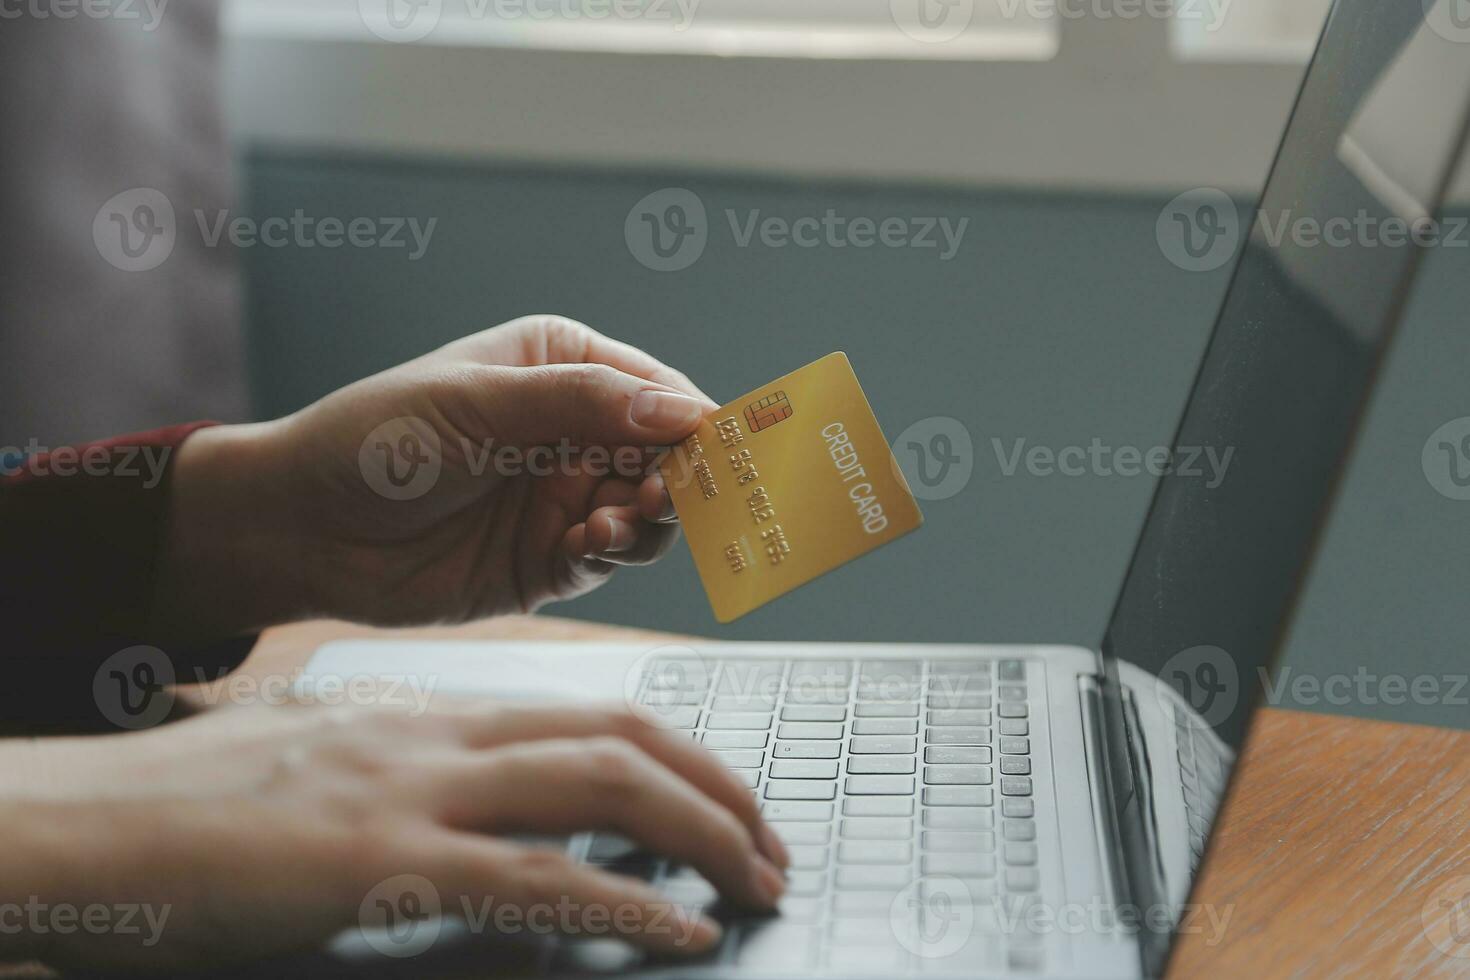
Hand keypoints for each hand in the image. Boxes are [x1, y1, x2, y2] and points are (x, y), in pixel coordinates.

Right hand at [0, 701, 787, 969]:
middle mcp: (436, 734)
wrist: (84, 821)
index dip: (677, 751)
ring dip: (703, 834)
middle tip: (772, 844)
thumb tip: (480, 824)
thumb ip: (410, 783)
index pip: (589, 710)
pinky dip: (627, 903)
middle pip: (622, 735)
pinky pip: (537, 879)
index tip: (723, 797)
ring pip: (602, 787)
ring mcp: (412, 792)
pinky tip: (679, 931)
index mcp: (426, 712)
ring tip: (757, 882)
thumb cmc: (191, 807)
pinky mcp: (379, 864)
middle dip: (719, 787)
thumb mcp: (323, 771)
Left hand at [155, 316, 717, 638]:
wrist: (302, 531)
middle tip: (665, 491)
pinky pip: (611, 554)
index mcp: (561, 366)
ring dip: (646, 516)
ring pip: (649, 510)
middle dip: (679, 475)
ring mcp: (565, 495)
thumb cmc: (374, 440)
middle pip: (666, 454)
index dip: (695, 418)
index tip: (726, 447)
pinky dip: (613, 549)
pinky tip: (585, 541)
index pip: (656, 388)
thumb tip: (683, 408)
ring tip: (610, 518)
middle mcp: (574, 430)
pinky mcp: (552, 558)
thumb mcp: (478, 404)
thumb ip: (582, 404)